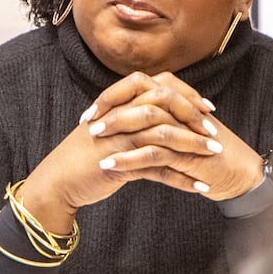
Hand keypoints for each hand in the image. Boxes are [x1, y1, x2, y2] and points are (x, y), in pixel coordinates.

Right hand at [19, 73, 258, 229]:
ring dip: (193, 146)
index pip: (158, 86)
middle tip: (214, 131)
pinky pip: (157, 169)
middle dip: (193, 117)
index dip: (185, 94)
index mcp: (118, 104)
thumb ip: (131, 119)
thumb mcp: (108, 130)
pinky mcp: (119, 164)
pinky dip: (181, 178)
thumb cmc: (83, 157)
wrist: (57, 183)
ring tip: (215, 155)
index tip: (206, 107)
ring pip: (164, 135)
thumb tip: (162, 115)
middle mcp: (119, 116)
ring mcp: (118, 139)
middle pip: (164, 105)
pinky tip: (199, 187)